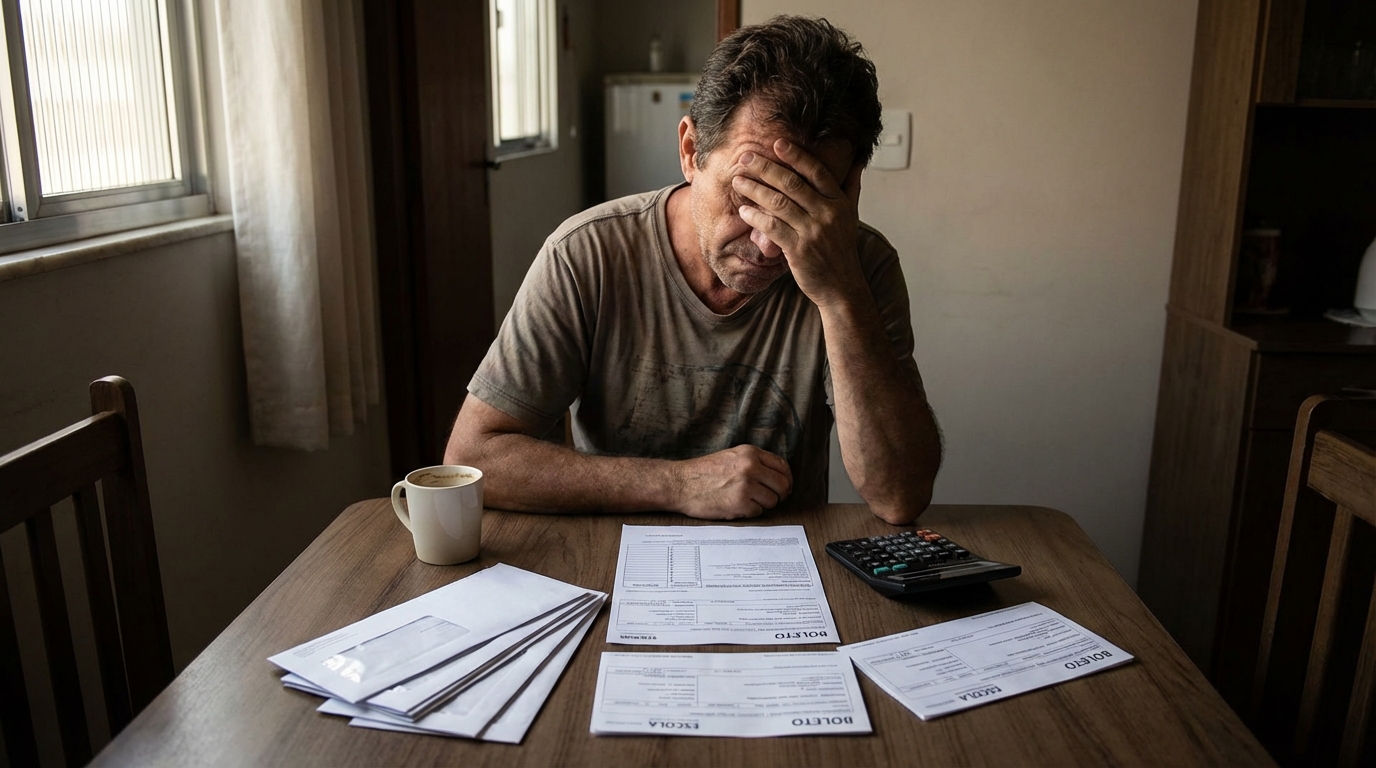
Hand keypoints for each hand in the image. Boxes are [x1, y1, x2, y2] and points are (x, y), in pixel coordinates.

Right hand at [670, 445, 792, 519]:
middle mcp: (750, 467)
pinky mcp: (740, 503)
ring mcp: (746, 485)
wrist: (680, 484)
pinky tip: (736, 507)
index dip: (786, 479)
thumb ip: (754, 463)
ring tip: (746, 501)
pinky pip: (758, 512)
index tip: (783, 487)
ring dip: (762, 504)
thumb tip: (779, 477)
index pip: (782, 466)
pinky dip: (749, 512)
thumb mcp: (731, 457)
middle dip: (778, 494)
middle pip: (782, 485)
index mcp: (750, 453)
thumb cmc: (703, 472)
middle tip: (769, 499)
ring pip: (772, 501)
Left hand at [731, 139, 867, 306]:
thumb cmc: (842, 250)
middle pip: (792, 183)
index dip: (796, 156)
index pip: (816, 172)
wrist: (842, 287)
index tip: (777, 143)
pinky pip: (772, 227)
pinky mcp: (798, 250)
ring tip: (739, 181)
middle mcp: (828, 214)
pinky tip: (743, 211)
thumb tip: (857, 161)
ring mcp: (813, 232)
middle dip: (766, 168)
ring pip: (778, 203)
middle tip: (746, 157)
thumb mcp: (852, 216)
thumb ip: (851, 187)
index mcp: (839, 202)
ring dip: (755, 189)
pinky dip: (755, 217)